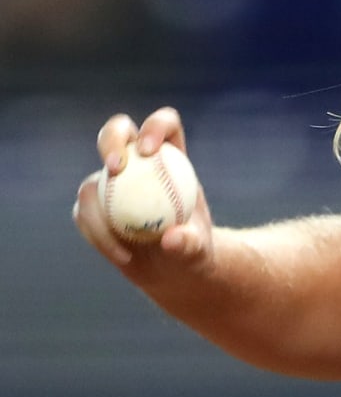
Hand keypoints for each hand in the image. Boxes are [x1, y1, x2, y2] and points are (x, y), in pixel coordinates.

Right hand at [72, 107, 215, 274]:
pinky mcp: (93, 208)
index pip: (166, 126)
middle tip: (115, 167)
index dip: (154, 126)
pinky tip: (121, 257)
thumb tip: (172, 239)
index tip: (149, 150)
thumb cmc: (193, 252)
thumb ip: (190, 243)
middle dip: (110, 140)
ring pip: (91, 182)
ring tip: (125, 248)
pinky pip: (84, 215)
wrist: (172, 270)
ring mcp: (111, 183)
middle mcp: (138, 163)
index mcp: (172, 158)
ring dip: (100, 213)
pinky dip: (98, 236)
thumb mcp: (199, 250)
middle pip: (118, 132)